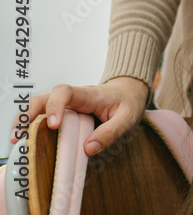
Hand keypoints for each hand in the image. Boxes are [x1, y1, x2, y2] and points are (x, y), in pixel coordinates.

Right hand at [10, 76, 149, 155]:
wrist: (129, 91)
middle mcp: (73, 96)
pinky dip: (32, 124)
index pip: (65, 92)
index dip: (55, 107)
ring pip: (39, 105)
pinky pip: (43, 114)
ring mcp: (66, 103)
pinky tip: (27, 139)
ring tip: (16, 140)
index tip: (54, 126)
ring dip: (25, 120)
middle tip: (19, 136)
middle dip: (28, 114)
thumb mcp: (128, 118)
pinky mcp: (63, 111)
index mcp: (89, 95)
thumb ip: (111, 132)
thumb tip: (88, 149)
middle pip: (43, 97)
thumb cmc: (128, 102)